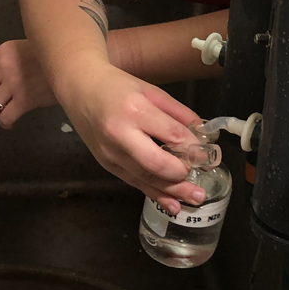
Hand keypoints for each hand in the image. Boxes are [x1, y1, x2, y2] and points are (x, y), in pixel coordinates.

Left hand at [0, 39, 56, 128]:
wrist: (73, 62)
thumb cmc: (51, 57)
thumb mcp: (25, 49)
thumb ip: (8, 60)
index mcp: (3, 52)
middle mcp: (5, 66)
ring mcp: (14, 83)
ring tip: (0, 117)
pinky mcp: (25, 99)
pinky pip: (6, 117)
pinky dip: (5, 123)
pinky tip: (11, 123)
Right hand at [56, 58, 204, 213]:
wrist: (80, 88)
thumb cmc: (117, 86)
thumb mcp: (151, 90)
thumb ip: (178, 112)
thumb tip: (202, 133)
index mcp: (135, 110)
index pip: (171, 135)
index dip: (193, 148)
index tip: (208, 155)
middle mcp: (120, 134)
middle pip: (156, 163)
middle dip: (181, 175)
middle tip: (200, 178)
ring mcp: (110, 153)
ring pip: (145, 178)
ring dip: (172, 191)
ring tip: (195, 198)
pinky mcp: (106, 164)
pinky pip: (134, 182)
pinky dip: (154, 194)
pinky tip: (172, 203)